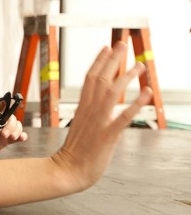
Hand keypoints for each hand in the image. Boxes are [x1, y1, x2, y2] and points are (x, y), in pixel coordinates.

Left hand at [0, 106, 26, 160]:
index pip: (0, 106)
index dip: (7, 104)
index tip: (10, 106)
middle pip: (10, 117)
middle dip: (11, 124)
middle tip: (4, 134)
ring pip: (15, 126)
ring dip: (17, 129)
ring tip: (11, 137)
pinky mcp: (2, 142)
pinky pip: (15, 138)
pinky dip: (21, 136)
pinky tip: (21, 138)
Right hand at [51, 42, 151, 191]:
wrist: (67, 171)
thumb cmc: (74, 153)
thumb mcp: (79, 127)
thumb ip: (88, 114)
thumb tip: (95, 105)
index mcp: (81, 108)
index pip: (89, 78)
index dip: (99, 61)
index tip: (106, 47)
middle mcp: (89, 111)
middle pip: (100, 79)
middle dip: (113, 60)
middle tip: (122, 43)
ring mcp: (98, 122)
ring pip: (112, 93)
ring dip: (127, 76)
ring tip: (140, 64)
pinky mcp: (107, 135)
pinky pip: (123, 117)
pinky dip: (136, 103)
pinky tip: (147, 93)